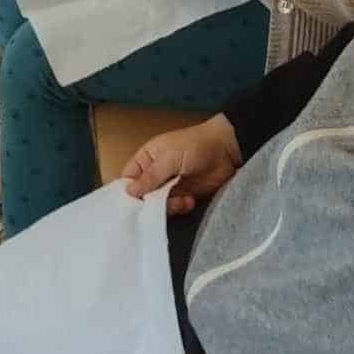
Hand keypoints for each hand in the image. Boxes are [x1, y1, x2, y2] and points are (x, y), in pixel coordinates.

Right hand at [123, 114, 241, 215]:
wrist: (227, 150)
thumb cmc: (196, 145)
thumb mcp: (169, 157)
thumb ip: (150, 176)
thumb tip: (129, 191)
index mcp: (146, 159)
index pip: (128, 179)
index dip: (127, 193)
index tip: (130, 206)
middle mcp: (155, 174)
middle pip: (142, 197)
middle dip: (149, 204)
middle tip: (162, 203)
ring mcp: (169, 187)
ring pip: (158, 206)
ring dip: (168, 207)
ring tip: (182, 199)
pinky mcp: (183, 196)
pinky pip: (174, 209)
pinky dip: (181, 208)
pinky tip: (190, 201)